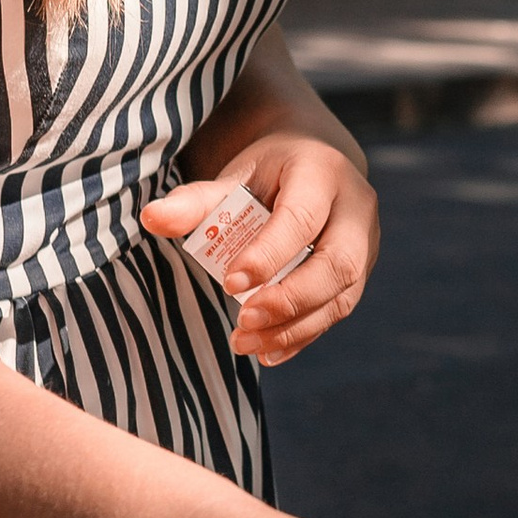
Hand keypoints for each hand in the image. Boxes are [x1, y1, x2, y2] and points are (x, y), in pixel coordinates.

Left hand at [144, 130, 378, 365]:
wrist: (314, 166)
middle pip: (337, 263)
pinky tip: (268, 351)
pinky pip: (337, 310)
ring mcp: (365, 243)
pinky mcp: (361, 271)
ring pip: (342, 294)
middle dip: (290, 299)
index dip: (268, 254)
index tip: (229, 283)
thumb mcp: (235, 176)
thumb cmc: (269, 173)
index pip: (301, 218)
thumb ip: (197, 201)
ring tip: (246, 342)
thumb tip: (152, 219)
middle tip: (243, 321)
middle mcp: (356, 208)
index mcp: (323, 172)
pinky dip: (302, 334)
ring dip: (294, 326)